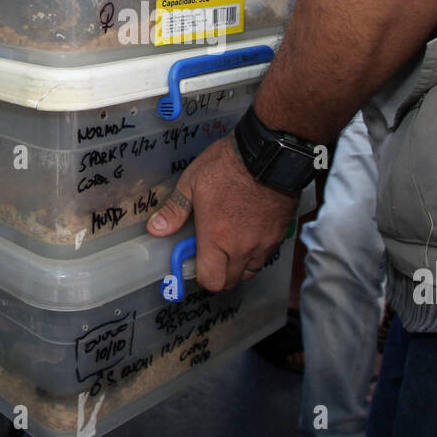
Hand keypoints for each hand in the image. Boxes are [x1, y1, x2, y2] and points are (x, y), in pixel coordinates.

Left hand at [146, 135, 297, 291]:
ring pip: (250, 271)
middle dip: (219, 273)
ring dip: (238, 265)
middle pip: (230, 282)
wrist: (269, 154)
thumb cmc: (229, 165)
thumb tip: (157, 228)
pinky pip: (266, 256)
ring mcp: (263, 243)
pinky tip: (249, 233)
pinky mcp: (279, 235)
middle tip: (211, 253)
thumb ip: (175, 209)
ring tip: (231, 244)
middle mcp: (241, 247)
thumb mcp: (193, 182)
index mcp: (216, 238)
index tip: (195, 261)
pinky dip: (256, 252)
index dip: (201, 276)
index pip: (210, 280)